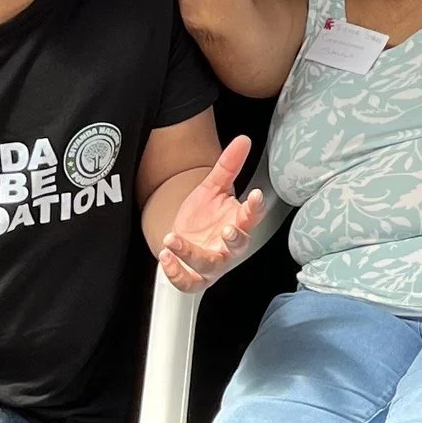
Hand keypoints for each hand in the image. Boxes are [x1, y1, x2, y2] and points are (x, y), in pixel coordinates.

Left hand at [157, 135, 265, 291]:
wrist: (184, 235)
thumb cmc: (204, 215)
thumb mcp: (213, 187)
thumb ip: (228, 165)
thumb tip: (243, 140)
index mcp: (238, 222)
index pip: (252, 215)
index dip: (256, 206)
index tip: (255, 195)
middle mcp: (228, 246)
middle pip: (238, 246)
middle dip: (235, 238)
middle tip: (228, 228)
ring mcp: (212, 263)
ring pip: (209, 265)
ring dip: (191, 255)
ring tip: (173, 239)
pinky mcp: (194, 277)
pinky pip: (188, 282)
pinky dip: (177, 273)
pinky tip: (166, 256)